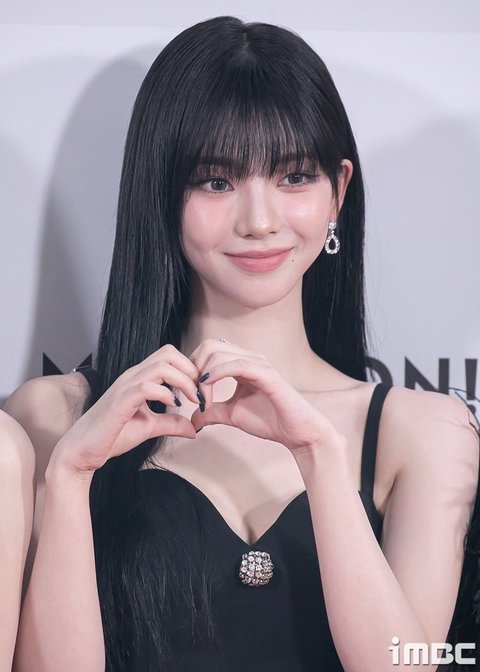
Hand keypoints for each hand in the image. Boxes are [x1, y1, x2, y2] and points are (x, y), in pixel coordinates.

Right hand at [49, 345, 200, 477]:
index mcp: (138, 379)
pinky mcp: (120, 402)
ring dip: (184, 381)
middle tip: (200, 392)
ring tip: (193, 400)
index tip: (201, 390)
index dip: (190, 368)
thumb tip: (194, 428)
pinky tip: (173, 406)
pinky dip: (165, 394)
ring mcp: (125, 387)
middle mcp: (132, 377)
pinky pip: (146, 387)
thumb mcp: (149, 428)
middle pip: (168, 353)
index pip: (169, 357)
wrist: (82, 452)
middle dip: (191, 370)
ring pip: (161, 366)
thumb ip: (170, 424)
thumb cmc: (111, 437)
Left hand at [189, 339, 343, 456]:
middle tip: (191, 394)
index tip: (187, 393)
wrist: (297, 433)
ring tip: (201, 400)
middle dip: (193, 367)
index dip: (192, 369)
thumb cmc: (270, 421)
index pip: (208, 351)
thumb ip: (212, 412)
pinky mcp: (267, 374)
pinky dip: (217, 375)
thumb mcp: (232, 415)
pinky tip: (208, 390)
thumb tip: (192, 418)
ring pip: (219, 353)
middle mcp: (249, 358)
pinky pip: (236, 364)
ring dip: (203, 376)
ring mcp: (258, 364)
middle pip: (209, 345)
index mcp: (241, 364)